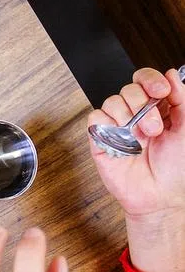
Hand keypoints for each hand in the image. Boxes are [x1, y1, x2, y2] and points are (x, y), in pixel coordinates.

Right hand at [89, 67, 184, 271]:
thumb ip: (182, 100)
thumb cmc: (176, 169)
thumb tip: (172, 75)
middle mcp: (136, 115)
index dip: (150, 79)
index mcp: (158, 109)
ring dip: (128, 119)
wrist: (159, 197)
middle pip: (129, 88)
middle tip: (154, 127)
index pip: (146, 80)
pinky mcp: (100, 139)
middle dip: (142, 104)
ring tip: (141, 139)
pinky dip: (108, 127)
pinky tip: (121, 141)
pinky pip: (95, 119)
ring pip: (111, 101)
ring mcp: (117, 127)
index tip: (161, 91)